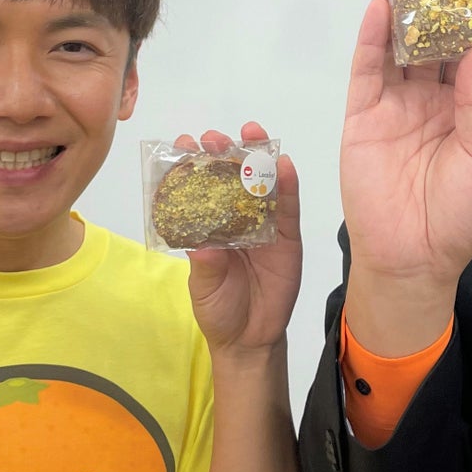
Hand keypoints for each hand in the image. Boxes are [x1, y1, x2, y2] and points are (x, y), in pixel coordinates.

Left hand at [182, 122, 300, 361]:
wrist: (250, 338)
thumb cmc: (219, 310)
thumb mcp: (204, 288)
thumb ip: (206, 266)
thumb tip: (204, 246)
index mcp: (209, 226)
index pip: (199, 189)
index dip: (193, 165)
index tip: (183, 142)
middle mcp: (235, 219)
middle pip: (231, 178)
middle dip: (224, 153)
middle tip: (215, 137)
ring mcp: (263, 224)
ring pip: (261, 184)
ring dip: (257, 156)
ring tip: (251, 133)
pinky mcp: (287, 235)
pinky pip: (288, 207)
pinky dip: (288, 184)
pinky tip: (284, 164)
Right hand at [341, 0, 471, 288]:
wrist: (414, 259)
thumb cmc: (460, 216)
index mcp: (461, 110)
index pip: (463, 54)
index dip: (468, 21)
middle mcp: (426, 101)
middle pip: (427, 42)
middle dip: (432, 4)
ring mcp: (391, 107)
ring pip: (395, 47)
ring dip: (399, 9)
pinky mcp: (362, 117)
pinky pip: (366, 70)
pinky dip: (372, 37)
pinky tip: (380, 6)